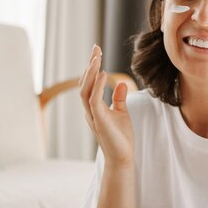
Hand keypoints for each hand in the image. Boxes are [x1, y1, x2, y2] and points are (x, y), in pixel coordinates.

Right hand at [79, 44, 134, 169]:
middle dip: (89, 65)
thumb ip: (119, 99)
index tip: (97, 51)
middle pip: (84, 83)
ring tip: (97, 58)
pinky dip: (97, 86)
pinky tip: (103, 74)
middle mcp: (90, 110)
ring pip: (85, 90)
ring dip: (90, 73)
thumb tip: (119, 83)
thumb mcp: (122, 113)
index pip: (89, 83)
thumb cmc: (121, 138)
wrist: (122, 158)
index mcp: (94, 107)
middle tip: (96, 48)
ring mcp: (93, 115)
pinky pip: (94, 100)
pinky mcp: (99, 121)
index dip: (92, 67)